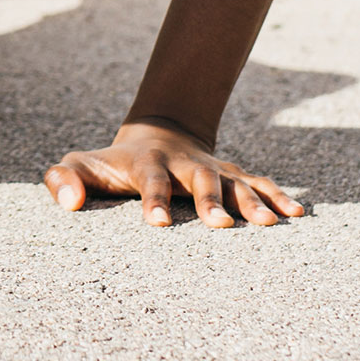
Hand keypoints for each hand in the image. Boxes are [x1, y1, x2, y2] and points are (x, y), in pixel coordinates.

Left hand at [44, 118, 309, 226]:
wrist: (155, 134)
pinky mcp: (232, 174)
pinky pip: (258, 183)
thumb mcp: (79, 164)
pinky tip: (296, 214)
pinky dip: (277, 195)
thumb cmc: (110, 163)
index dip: (154, 200)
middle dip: (209, 201)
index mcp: (147, 162)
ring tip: (268, 224)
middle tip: (221, 225)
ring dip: (252, 201)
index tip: (159, 224)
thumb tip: (69, 202)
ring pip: (234, 182)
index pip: (150, 180)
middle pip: (200, 179)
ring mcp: (212, 167)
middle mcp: (184, 163)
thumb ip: (63, 179)